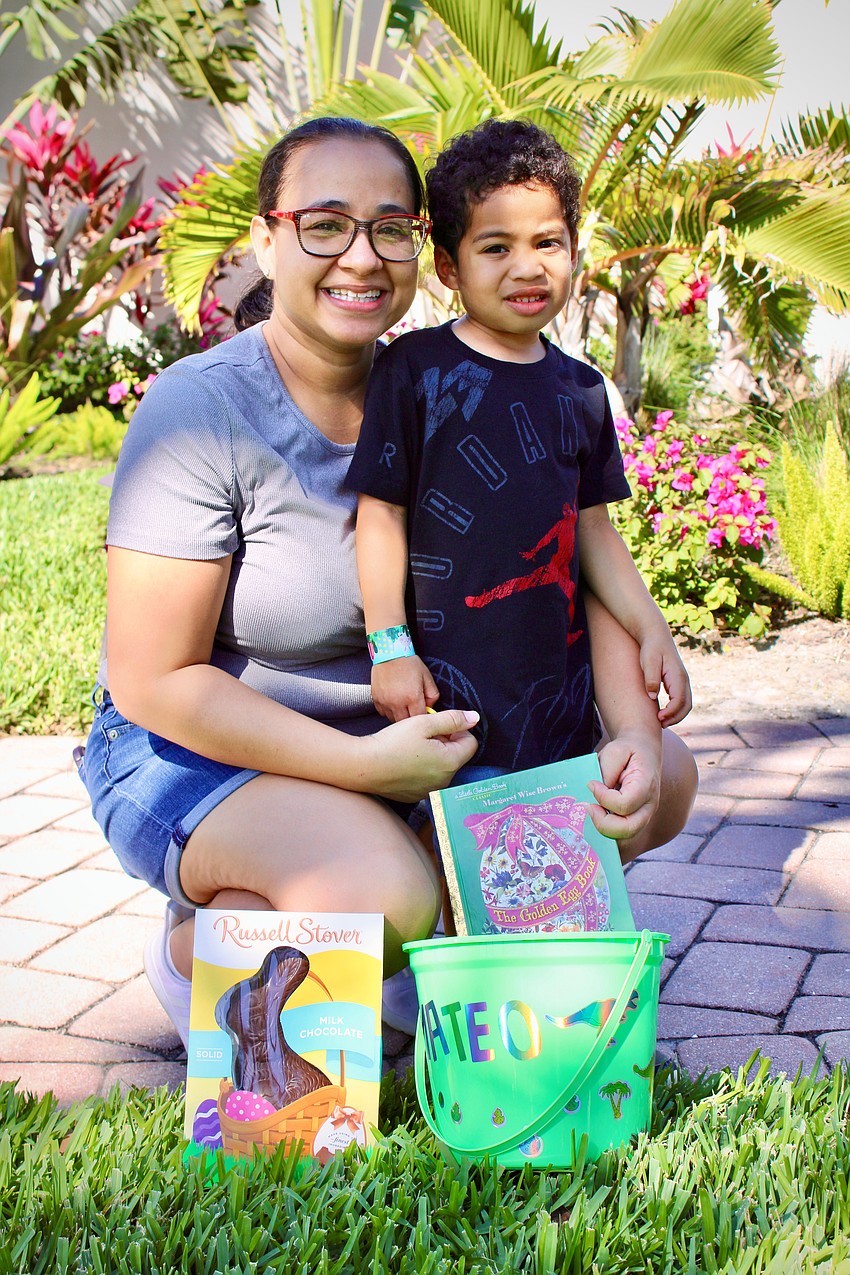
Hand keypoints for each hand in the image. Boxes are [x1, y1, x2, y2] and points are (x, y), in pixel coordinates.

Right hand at [360, 709, 479, 801]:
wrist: (364, 766)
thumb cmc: (393, 742)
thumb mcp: (424, 723)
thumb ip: (452, 719)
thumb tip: (474, 718)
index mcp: (451, 762)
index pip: (471, 743)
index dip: (457, 730)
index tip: (438, 726)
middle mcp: (445, 781)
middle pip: (456, 756)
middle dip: (445, 743)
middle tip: (422, 734)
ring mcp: (431, 791)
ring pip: (442, 767)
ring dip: (434, 756)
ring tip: (412, 748)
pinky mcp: (416, 796)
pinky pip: (428, 779)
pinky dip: (421, 769)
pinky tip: (405, 762)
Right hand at [372, 655, 438, 720]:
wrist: (389, 652)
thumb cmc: (409, 663)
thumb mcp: (427, 676)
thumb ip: (432, 695)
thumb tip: (430, 707)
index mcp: (412, 697)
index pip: (420, 719)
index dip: (424, 718)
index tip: (424, 713)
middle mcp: (397, 702)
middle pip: (406, 722)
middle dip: (411, 719)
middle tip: (414, 710)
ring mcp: (385, 702)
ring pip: (393, 720)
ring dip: (400, 716)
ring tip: (403, 705)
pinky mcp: (376, 700)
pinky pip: (384, 713)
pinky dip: (389, 711)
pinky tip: (394, 702)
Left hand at [586, 730, 661, 849]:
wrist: (643, 752)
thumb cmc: (627, 752)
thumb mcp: (615, 751)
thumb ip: (606, 771)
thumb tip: (595, 792)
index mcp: (646, 785)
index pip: (625, 804)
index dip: (603, 798)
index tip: (591, 784)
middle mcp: (649, 806)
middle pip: (628, 829)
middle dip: (602, 823)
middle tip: (587, 807)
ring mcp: (643, 817)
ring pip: (625, 840)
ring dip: (602, 833)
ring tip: (588, 816)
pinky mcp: (635, 822)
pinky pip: (621, 839)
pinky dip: (605, 837)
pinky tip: (591, 825)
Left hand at [639, 632, 691, 726]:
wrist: (656, 635)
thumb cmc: (651, 648)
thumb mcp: (648, 660)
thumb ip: (651, 678)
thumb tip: (652, 696)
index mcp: (678, 676)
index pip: (679, 700)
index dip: (670, 712)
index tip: (658, 718)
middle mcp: (684, 680)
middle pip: (686, 705)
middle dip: (675, 718)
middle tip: (660, 725)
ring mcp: (683, 681)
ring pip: (686, 704)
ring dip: (676, 716)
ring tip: (661, 722)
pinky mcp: (678, 682)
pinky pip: (681, 700)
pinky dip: (675, 710)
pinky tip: (662, 714)